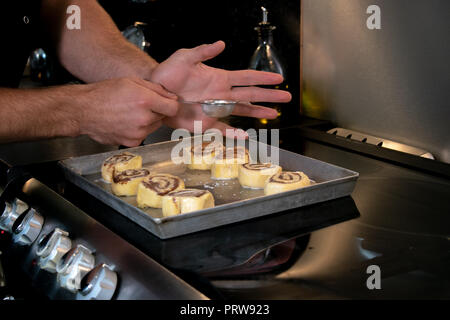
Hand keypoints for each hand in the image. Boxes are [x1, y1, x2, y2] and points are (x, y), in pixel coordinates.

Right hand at [77, 78, 178, 145]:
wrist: (84, 111)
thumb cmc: (104, 94)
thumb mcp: (131, 81)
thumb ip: (156, 89)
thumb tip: (172, 97)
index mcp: (145, 101)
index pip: (173, 108)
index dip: (170, 104)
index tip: (166, 103)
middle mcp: (143, 118)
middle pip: (163, 117)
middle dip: (156, 111)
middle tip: (140, 105)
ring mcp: (138, 133)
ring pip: (154, 127)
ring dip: (148, 121)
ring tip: (130, 113)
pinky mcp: (132, 142)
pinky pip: (143, 135)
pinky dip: (139, 130)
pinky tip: (126, 122)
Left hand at [150, 41, 291, 133]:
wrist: (155, 93)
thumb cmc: (167, 74)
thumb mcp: (184, 57)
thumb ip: (203, 51)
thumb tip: (221, 43)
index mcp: (219, 78)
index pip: (247, 77)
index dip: (263, 78)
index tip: (279, 78)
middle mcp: (221, 94)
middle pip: (251, 95)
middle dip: (269, 96)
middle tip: (287, 97)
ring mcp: (215, 109)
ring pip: (243, 111)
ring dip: (258, 112)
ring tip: (274, 114)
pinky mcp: (205, 122)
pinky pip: (223, 129)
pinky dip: (234, 134)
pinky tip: (245, 136)